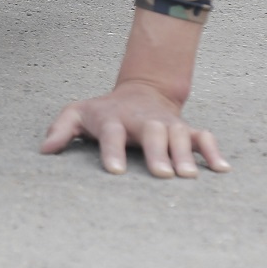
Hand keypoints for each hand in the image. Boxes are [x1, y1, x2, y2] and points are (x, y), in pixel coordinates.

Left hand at [40, 80, 229, 177]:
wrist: (141, 90)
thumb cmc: (104, 112)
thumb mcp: (78, 113)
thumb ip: (61, 129)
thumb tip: (44, 150)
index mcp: (115, 119)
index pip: (112, 133)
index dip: (113, 151)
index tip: (115, 171)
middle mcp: (143, 120)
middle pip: (152, 132)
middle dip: (157, 152)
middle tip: (161, 175)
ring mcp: (167, 123)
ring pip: (179, 134)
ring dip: (185, 153)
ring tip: (189, 176)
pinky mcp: (185, 128)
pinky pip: (202, 136)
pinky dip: (213, 150)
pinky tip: (222, 170)